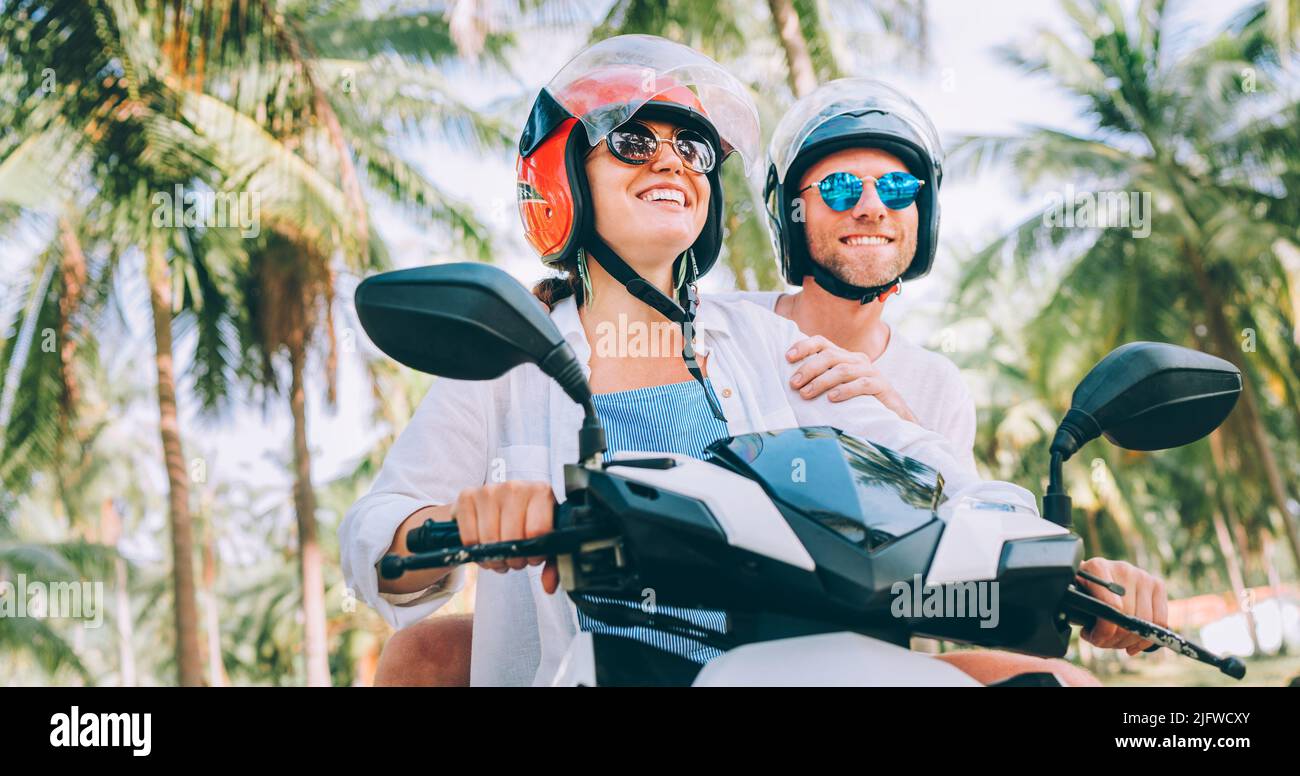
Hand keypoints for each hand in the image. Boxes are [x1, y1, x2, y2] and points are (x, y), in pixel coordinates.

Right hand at [454, 480, 559, 592]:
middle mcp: (515, 487)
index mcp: (541, 492)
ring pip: (490, 539)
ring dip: (494, 558)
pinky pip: (469, 537)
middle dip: (514, 559)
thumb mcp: (544, 540)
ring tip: (500, 556)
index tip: (534, 557)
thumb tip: (549, 586)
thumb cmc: (524, 521)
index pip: (538, 530)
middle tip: (515, 560)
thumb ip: (553, 564)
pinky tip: (484, 548)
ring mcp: (489, 490)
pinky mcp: (466, 496)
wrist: (494, 504)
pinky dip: (476, 551)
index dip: (535, 553)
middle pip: (512, 537)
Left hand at [785, 335, 917, 421]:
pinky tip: (832, 398)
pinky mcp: (881, 386)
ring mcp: (871, 371)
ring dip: (821, 382)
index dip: (804, 346)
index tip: (787, 357)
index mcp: (845, 357)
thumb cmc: (860, 400)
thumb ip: (821, 379)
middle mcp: (857, 360)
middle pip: (830, 356)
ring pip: (843, 370)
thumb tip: (792, 383)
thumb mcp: (838, 386)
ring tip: (806, 394)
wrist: (893, 413)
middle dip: (809, 368)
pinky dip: (845, 390)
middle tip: (794, 384)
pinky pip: (862, 384)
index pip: (822, 343)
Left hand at [1078, 558, 1168, 654]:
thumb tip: (1092, 632)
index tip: (1094, 638)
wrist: (1094, 577)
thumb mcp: (1075, 599)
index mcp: (1097, 567)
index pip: (1111, 606)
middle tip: (1103, 642)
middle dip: (1114, 639)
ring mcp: (1142, 575)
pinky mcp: (1157, 585)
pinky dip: (1147, 639)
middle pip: (1128, 617)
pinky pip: (1160, 621)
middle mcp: (1122, 568)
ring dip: (1129, 641)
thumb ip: (1080, 612)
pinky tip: (1133, 644)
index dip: (1104, 630)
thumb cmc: (1082, 592)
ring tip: (1115, 641)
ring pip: (1145, 622)